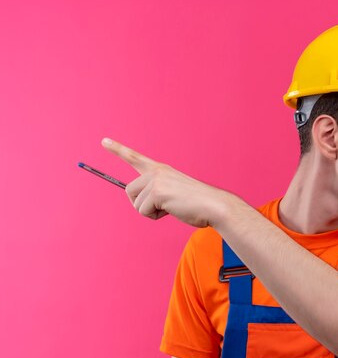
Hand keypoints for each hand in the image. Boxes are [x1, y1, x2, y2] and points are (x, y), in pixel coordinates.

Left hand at [101, 137, 227, 227]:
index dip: (118, 149)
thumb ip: (157, 193)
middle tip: (163, 207)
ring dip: (151, 211)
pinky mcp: (157, 192)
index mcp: (161, 170)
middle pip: (129, 191)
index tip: (103, 141)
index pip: (135, 157)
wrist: (214, 205)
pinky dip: (156, 216)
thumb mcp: (174, 193)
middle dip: (141, 204)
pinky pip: (143, 211)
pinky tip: (172, 211)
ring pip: (136, 204)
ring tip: (172, 208)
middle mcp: (156, 172)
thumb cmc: (197, 204)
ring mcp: (156, 180)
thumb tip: (142, 203)